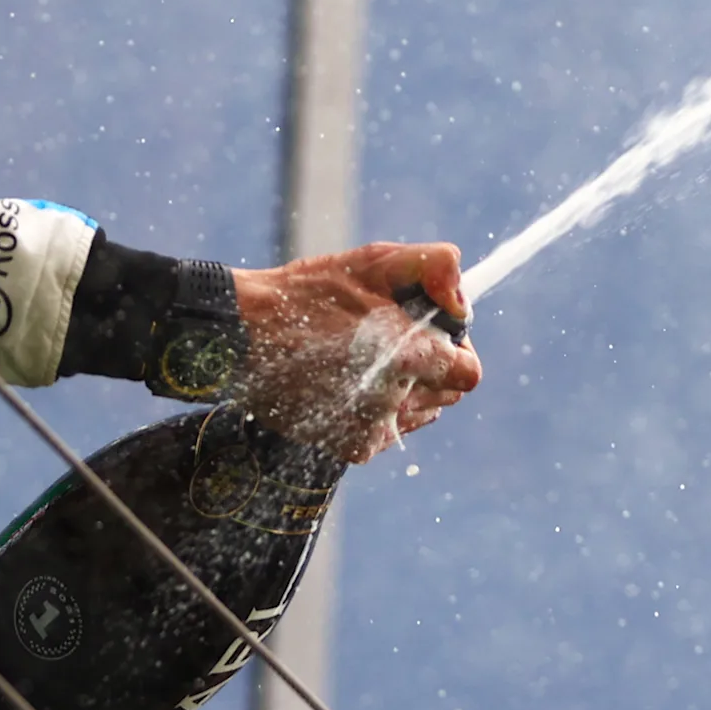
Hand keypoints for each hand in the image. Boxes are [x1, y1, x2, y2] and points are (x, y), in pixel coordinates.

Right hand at [229, 242, 483, 462]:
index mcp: (404, 358)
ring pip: (423, 411)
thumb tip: (465, 302)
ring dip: (409, 387)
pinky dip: (380, 408)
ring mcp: (371, 430)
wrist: (243, 336)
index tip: (432, 330)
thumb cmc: (308, 293)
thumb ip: (434, 268)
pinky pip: (390, 429)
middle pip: (449, 393)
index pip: (468, 371)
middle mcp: (392, 403)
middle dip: (432, 364)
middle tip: (393, 337)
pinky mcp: (352, 448)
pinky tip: (349, 380)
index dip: (455, 346)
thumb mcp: (372, 261)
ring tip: (365, 358)